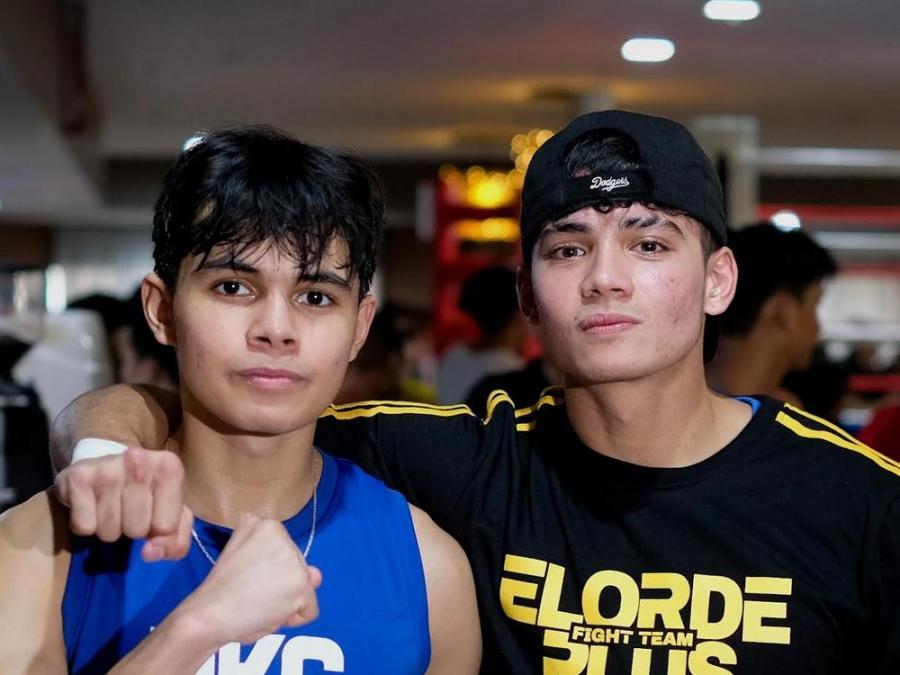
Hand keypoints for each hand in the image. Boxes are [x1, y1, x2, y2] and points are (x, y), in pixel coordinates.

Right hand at [54, 447, 191, 560]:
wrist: (104, 469)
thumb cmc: (146, 496)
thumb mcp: (171, 518)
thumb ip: (176, 543)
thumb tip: (150, 553)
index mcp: (169, 468)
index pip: (166, 527)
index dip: (157, 532)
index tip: (153, 515)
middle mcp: (139, 459)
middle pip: (137, 530)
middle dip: (132, 529)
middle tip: (128, 510)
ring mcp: (106, 467)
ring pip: (109, 531)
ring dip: (109, 529)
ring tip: (110, 507)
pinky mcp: (78, 477)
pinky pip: (85, 527)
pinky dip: (86, 526)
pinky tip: (90, 506)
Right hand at [177, 516, 322, 645]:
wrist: (207, 614)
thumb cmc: (222, 591)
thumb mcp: (246, 562)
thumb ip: (280, 562)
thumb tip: (316, 575)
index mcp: (267, 525)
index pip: (286, 553)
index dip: (270, 572)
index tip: (247, 576)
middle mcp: (284, 537)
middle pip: (299, 569)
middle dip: (281, 587)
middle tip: (251, 592)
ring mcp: (294, 560)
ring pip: (305, 590)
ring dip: (285, 604)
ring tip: (258, 602)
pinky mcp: (300, 585)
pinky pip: (310, 610)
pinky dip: (293, 620)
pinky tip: (268, 613)